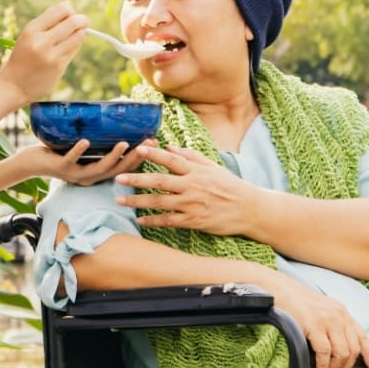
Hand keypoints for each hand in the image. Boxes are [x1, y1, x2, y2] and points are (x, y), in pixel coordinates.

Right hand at [0, 2, 87, 102]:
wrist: (14, 84)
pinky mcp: (59, 67)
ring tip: (74, 36)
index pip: (61, 10)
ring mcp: (51, 55)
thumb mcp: (28, 35)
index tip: (70, 15)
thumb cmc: (23, 57)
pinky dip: (75, 46)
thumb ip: (47, 22)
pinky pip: (74, 50)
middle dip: (82, 20)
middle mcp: (41, 41)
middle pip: (73, 22)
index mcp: (32, 30)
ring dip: (80, 33)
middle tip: (83, 22)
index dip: (70, 10)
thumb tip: (69, 6)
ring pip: (78, 36)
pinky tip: (67, 48)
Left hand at [28, 138, 154, 185]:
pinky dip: (79, 150)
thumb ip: (98, 141)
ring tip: (124, 143)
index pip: (123, 168)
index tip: (154, 144)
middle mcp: (89, 178)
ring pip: (98, 168)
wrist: (31, 163)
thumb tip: (113, 118)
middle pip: (117, 170)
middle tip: (148, 144)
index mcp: (96, 174)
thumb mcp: (82, 149)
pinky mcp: (61, 168)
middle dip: (134, 158)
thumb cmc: (59, 153)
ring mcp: (75, 174)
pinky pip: (71, 159)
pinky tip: (86, 141)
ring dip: (112, 156)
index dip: (140, 158)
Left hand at [115, 145, 257, 236]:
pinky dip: (153, 221)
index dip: (154, 154)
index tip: (138, 149)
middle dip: (137, 179)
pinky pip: (169, 221)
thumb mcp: (213, 167)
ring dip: (138, 201)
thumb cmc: (231, 186)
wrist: (250, 209)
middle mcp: (192, 186)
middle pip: (159, 181)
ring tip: (120, 200)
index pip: (171, 160)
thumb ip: (191, 156)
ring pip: (159, 202)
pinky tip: (140, 220)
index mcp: (196, 171)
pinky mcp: (193, 221)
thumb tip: (169, 146)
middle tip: (118, 178)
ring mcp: (192, 204)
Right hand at [270, 275, 368, 367]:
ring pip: (342, 353)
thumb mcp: (320, 310)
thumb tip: (336, 349)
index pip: (362, 337)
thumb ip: (332, 324)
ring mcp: (328, 320)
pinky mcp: (314, 325)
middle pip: (353, 350)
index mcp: (342, 313)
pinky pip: (325, 352)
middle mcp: (340, 316)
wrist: (277, 289)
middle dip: (345, 367)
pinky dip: (323, 366)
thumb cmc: (294, 302)